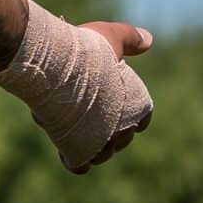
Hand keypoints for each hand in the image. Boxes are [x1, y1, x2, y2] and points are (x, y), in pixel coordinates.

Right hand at [77, 22, 154, 167]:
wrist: (53, 64)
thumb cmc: (82, 49)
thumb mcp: (110, 37)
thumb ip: (129, 39)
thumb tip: (149, 40)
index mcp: (135, 103)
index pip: (143, 119)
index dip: (133, 117)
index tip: (118, 107)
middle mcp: (120, 127)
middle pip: (122, 139)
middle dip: (114, 132)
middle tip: (97, 116)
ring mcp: (98, 141)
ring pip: (102, 154)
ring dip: (98, 148)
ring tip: (84, 132)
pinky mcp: (74, 150)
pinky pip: (78, 165)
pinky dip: (78, 161)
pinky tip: (71, 151)